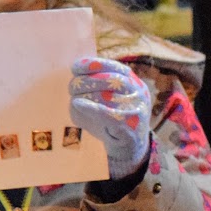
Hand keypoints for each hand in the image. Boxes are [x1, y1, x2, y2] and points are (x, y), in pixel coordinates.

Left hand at [69, 57, 152, 180]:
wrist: (130, 146)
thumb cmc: (114, 119)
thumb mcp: (109, 98)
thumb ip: (97, 87)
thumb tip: (75, 79)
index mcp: (133, 82)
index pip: (114, 67)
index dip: (93, 64)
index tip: (75, 67)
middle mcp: (137, 93)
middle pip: (108, 80)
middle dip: (85, 81)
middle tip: (72, 87)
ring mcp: (135, 109)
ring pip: (106, 95)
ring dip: (85, 94)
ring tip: (74, 98)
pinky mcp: (128, 126)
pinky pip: (107, 113)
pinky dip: (90, 107)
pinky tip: (78, 103)